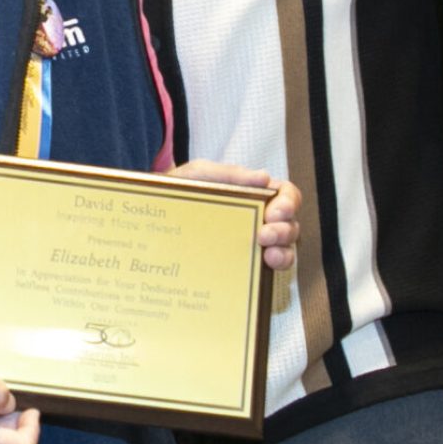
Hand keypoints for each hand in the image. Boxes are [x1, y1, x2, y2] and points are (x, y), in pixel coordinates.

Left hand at [174, 161, 301, 273]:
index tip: (275, 212)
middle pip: (290, 225)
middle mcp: (260, 219)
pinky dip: (273, 269)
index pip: (286, 194)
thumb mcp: (198, 175)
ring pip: (286, 249)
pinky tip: (261, 268)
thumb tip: (264, 177)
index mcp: (255, 194)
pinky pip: (267, 269)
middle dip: (285, 230)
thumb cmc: (178, 189)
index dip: (289, 202)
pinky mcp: (243, 264)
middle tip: (264, 235)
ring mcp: (253, 243)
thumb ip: (228, 174)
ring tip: (270, 256)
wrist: (152, 215)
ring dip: (285, 252)